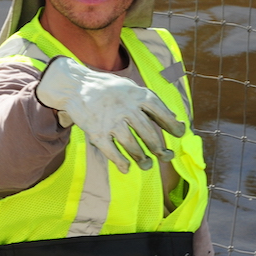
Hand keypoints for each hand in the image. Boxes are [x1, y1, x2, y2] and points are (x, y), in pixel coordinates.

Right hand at [35, 56, 185, 172]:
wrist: (75, 86)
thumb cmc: (107, 89)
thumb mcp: (130, 87)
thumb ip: (149, 101)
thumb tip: (173, 119)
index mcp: (137, 95)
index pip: (161, 112)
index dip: (173, 126)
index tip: (180, 133)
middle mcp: (126, 108)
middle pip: (149, 134)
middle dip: (160, 149)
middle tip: (165, 156)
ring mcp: (111, 122)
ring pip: (133, 146)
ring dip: (142, 159)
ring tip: (147, 164)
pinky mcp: (97, 133)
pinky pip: (113, 153)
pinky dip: (121, 163)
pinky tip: (126, 168)